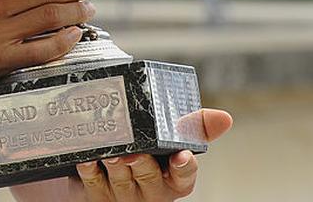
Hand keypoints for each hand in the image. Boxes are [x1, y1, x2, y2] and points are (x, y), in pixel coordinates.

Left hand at [71, 109, 232, 200]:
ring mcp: (124, 195)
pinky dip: (90, 170)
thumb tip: (224, 118)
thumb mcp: (169, 138)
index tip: (182, 156)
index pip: (184, 176)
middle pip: (149, 178)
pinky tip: (88, 159)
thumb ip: (193, 126)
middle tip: (136, 153)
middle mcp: (151, 191)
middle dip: (143, 165)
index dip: (184, 167)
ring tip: (111, 153)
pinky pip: (94, 184)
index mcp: (173, 178)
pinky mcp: (97, 194)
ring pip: (121, 181)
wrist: (109, 168)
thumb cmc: (147, 151)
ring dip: (116, 167)